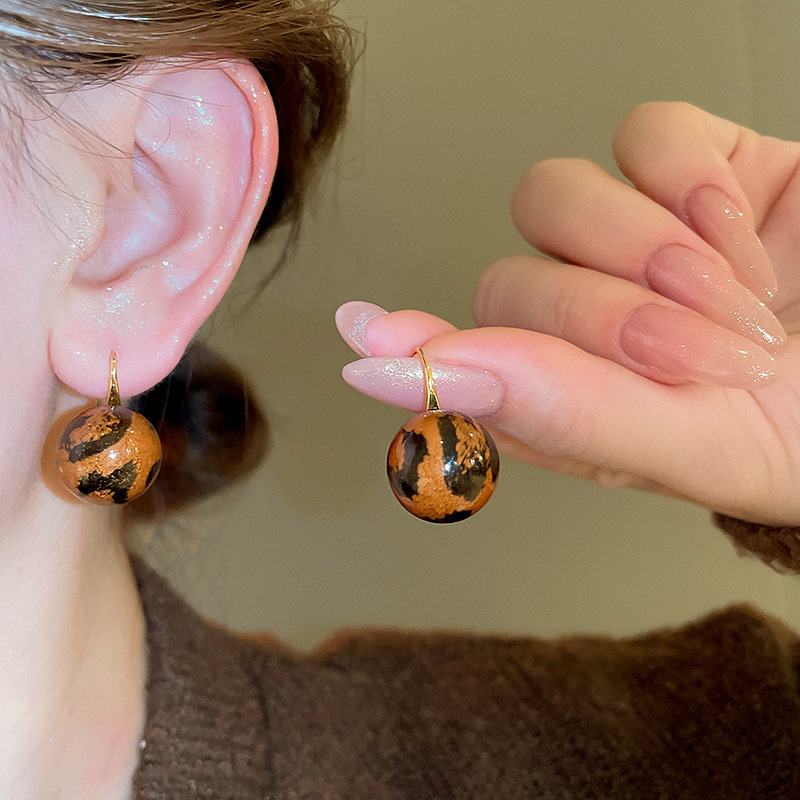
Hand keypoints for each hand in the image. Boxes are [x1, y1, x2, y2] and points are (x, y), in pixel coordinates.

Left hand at [337, 102, 799, 525]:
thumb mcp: (695, 443)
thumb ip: (563, 414)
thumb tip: (427, 378)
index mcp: (574, 396)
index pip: (461, 363)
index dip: (412, 348)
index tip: (364, 336)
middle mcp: (585, 316)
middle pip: (508, 283)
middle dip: (600, 319)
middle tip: (691, 355)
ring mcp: (630, 236)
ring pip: (551, 198)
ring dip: (641, 254)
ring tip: (730, 302)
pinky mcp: (689, 168)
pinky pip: (640, 135)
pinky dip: (685, 183)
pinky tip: (735, 227)